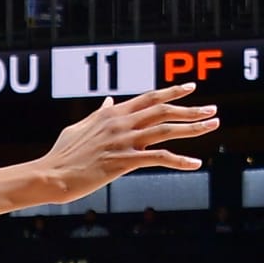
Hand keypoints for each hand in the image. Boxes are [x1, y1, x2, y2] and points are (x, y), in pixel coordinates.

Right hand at [36, 88, 217, 203]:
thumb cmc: (62, 154)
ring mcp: (123, 141)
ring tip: (212, 126)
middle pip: (164, 110)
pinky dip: (180, 160)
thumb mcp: (79, 128)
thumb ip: (98, 113)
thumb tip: (109, 100)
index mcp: (112, 113)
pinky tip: (195, 164)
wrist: (51, 175)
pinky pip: (159, 158)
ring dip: (193, 127)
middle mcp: (121, 123)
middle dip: (191, 108)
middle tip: (212, 109)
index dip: (172, 91)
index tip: (191, 87)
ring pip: (167, 130)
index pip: (149, 97)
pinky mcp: (124, 161)